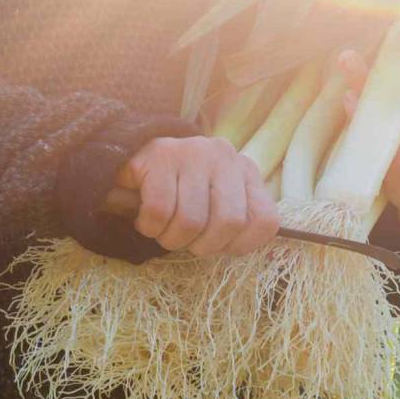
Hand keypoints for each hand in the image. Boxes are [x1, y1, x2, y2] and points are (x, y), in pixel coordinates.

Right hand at [116, 136, 279, 256]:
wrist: (134, 162)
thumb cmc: (181, 195)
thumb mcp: (216, 206)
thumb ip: (235, 223)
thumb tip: (236, 246)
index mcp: (247, 172)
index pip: (265, 221)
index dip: (240, 245)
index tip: (219, 244)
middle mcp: (226, 156)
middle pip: (229, 223)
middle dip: (203, 246)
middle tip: (186, 241)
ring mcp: (195, 152)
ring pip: (191, 221)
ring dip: (172, 239)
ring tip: (164, 230)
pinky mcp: (162, 155)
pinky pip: (159, 211)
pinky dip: (150, 226)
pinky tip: (147, 220)